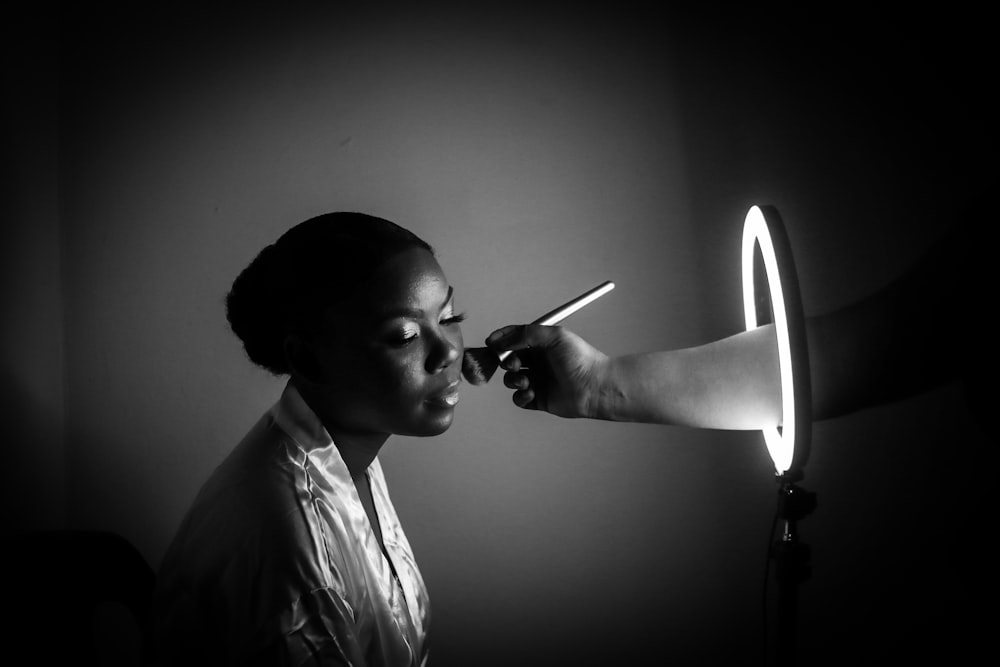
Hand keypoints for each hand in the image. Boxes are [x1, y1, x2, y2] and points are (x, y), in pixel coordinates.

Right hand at [486, 324, 607, 417]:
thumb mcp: (554, 336)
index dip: (501, 339)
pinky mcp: (539, 399)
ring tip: (525, 381)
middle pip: (509, 359)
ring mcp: (538, 381)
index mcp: (541, 344)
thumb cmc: (581, 360)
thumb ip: (526, 334)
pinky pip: (519, 399)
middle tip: (513, 364)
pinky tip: (532, 392)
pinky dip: (521, 396)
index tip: (491, 342)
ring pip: (511, 380)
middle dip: (505, 361)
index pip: (515, 338)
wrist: (595, 386)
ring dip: (513, 380)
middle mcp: (538, 362)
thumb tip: (503, 340)